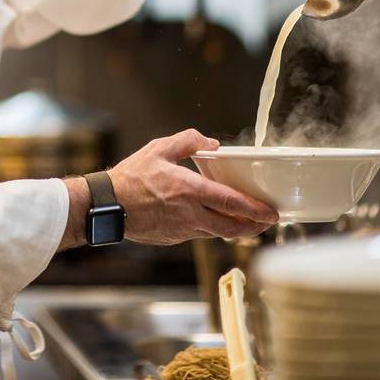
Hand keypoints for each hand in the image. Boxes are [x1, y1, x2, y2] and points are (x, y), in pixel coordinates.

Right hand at [109, 129, 277, 243]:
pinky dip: (211, 228)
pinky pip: (198, 234)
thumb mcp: (158, 148)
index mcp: (190, 191)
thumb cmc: (131, 177)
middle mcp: (190, 214)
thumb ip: (188, 141)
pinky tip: (211, 220)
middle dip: (253, 227)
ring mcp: (182, 230)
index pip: (231, 203)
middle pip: (231, 227)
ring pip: (217, 233)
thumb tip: (211, 144)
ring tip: (246, 223)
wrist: (107, 206)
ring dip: (234, 229)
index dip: (255, 210)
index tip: (271, 213)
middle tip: (266, 223)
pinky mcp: (173, 238)